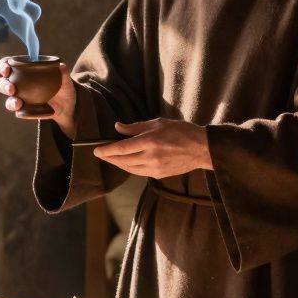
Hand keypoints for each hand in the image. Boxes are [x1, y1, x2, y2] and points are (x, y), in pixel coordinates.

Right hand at [0, 57, 76, 137]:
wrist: (69, 107)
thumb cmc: (63, 88)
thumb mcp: (66, 80)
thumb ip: (63, 72)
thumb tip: (61, 66)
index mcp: (24, 71)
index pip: (7, 65)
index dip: (3, 66)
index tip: (7, 69)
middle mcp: (18, 84)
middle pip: (3, 83)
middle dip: (4, 85)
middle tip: (11, 89)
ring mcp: (21, 98)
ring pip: (9, 99)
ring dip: (10, 101)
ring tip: (18, 103)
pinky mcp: (25, 111)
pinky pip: (18, 112)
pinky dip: (20, 111)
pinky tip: (24, 110)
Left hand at [93, 118, 211, 177]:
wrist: (201, 149)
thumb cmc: (181, 131)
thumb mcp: (158, 123)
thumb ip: (136, 127)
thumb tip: (118, 128)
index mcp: (149, 142)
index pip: (121, 148)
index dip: (107, 150)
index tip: (96, 150)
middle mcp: (150, 157)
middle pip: (122, 160)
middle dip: (109, 158)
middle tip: (100, 154)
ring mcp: (154, 168)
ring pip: (129, 168)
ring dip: (118, 164)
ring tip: (111, 158)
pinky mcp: (159, 175)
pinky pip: (139, 172)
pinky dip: (129, 168)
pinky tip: (126, 163)